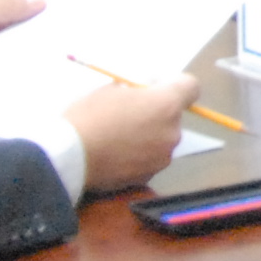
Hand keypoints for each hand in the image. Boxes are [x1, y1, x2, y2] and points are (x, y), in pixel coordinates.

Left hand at [0, 0, 45, 101]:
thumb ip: (7, 6)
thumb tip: (43, 1)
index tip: (54, 12)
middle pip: (14, 17)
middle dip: (33, 24)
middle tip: (62, 35)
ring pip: (10, 41)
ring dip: (26, 46)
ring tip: (54, 55)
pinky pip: (1, 62)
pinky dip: (15, 64)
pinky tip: (34, 70)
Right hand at [64, 76, 195, 194]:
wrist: (70, 157)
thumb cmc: (88, 116)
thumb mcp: (111, 89)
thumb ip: (136, 89)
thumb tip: (147, 90)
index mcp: (166, 104)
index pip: (190, 87)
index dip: (174, 85)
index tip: (154, 88)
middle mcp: (172, 131)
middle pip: (173, 116)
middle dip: (156, 112)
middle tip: (128, 113)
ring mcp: (163, 156)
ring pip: (162, 139)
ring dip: (148, 135)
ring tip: (117, 137)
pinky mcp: (150, 175)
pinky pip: (150, 158)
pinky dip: (139, 155)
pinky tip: (116, 154)